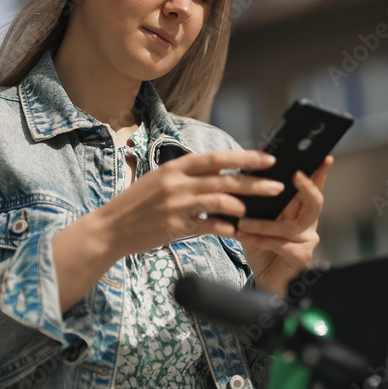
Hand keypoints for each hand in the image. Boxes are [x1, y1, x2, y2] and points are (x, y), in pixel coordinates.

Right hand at [52, 149, 283, 312]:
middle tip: (277, 186)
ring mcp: (176, 204)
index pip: (217, 158)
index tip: (268, 159)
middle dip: (255, 183)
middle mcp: (177, 182)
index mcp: (176, 167)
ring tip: (252, 212)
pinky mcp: (174, 226)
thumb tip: (223, 173)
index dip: (245, 157)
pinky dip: (224, 227)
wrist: (110, 228)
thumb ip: (190, 176)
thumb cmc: (139, 204)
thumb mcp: (162, 181)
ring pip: (219, 201)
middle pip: (225, 179)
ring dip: (240, 206)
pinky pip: (208, 226)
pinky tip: (234, 231)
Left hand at [235, 156, 333, 295]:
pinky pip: (279, 244)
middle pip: (315, 202)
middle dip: (307, 186)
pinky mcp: (302, 256)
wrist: (265, 278)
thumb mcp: (259, 220)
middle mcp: (309, 223)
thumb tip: (248, 179)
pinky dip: (259, 240)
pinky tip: (242, 235)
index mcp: (300, 210)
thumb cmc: (262, 246)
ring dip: (262, 224)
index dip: (320, 173)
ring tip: (242, 222)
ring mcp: (308, 240)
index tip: (325, 158)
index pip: (313, 188)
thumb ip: (261, 204)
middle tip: (295, 174)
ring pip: (287, 227)